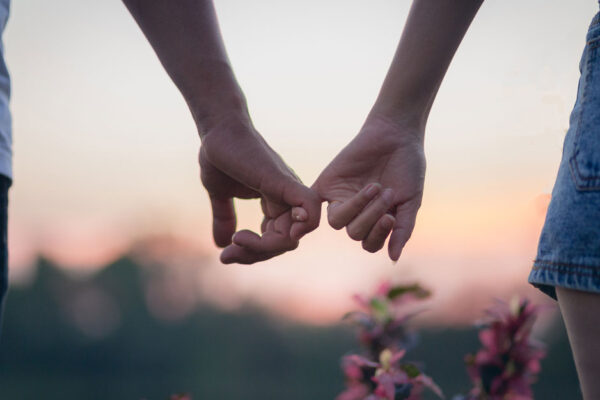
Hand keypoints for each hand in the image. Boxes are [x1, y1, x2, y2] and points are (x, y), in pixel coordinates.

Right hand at [199, 115, 319, 263]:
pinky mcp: (284, 181)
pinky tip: (265, 234)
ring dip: (264, 248)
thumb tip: (222, 245)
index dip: (253, 253)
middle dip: (256, 255)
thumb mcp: (221, 194)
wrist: (218, 129)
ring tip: (236, 241)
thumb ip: (225, 218)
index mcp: (275, 203)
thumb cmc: (220, 155)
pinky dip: (299, 226)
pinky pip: (309, 208)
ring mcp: (288, 191)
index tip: (226, 255)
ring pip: (294, 235)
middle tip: (228, 255)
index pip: (277, 240)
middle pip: (286, 243)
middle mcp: (287, 200)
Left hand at [312, 114, 424, 260]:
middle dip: (371, 216)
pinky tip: (319, 208)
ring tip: (374, 187)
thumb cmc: (407, 167)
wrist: (396, 134)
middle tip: (386, 193)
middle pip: (354, 233)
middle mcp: (356, 214)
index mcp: (375, 221)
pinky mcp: (326, 184)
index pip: (370, 243)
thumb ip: (402, 229)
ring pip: (337, 222)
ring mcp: (340, 199)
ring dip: (357, 208)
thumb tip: (393, 259)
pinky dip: (309, 209)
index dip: (379, 235)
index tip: (391, 217)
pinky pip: (313, 203)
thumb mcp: (410, 200)